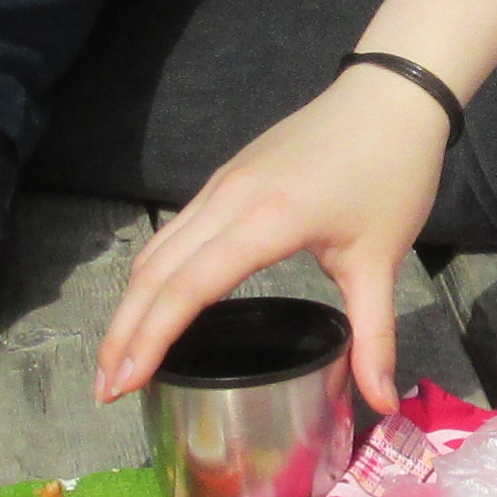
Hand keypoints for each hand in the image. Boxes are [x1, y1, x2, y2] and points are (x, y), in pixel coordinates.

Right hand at [100, 70, 452, 408]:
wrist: (390, 95)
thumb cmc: (390, 172)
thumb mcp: (383, 260)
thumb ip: (375, 336)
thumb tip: (381, 401)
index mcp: (265, 222)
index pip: (187, 289)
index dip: (150, 341)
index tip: (125, 385)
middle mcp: (227, 200)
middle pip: (153, 273)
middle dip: (122, 334)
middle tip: (106, 391)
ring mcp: (220, 185)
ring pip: (155, 250)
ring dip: (129, 306)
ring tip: (118, 359)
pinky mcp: (223, 178)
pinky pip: (173, 232)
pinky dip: (151, 275)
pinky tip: (152, 306)